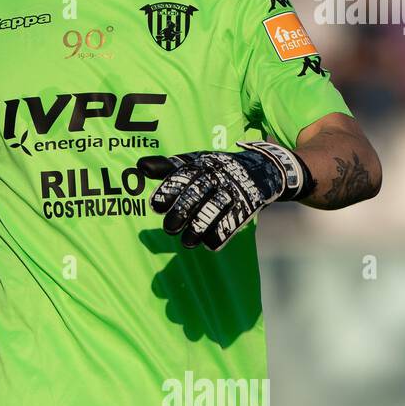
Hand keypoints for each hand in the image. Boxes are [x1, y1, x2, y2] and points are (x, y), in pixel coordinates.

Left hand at [135, 140, 311, 250]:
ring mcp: (234, 189)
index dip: (168, 191)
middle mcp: (218, 173)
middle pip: (197, 192)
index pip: (182, 174)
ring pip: (214, 209)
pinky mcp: (248, 205)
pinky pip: (233, 221)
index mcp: (203, 161)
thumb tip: (141, 167)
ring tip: (186, 242)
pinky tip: (208, 244)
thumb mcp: (195, 162)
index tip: (155, 206)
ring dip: (198, 228)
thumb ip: (168, 166)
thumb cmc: (217, 168)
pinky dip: (220, 234)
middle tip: (169, 229)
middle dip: (181, 213)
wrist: (263, 169)